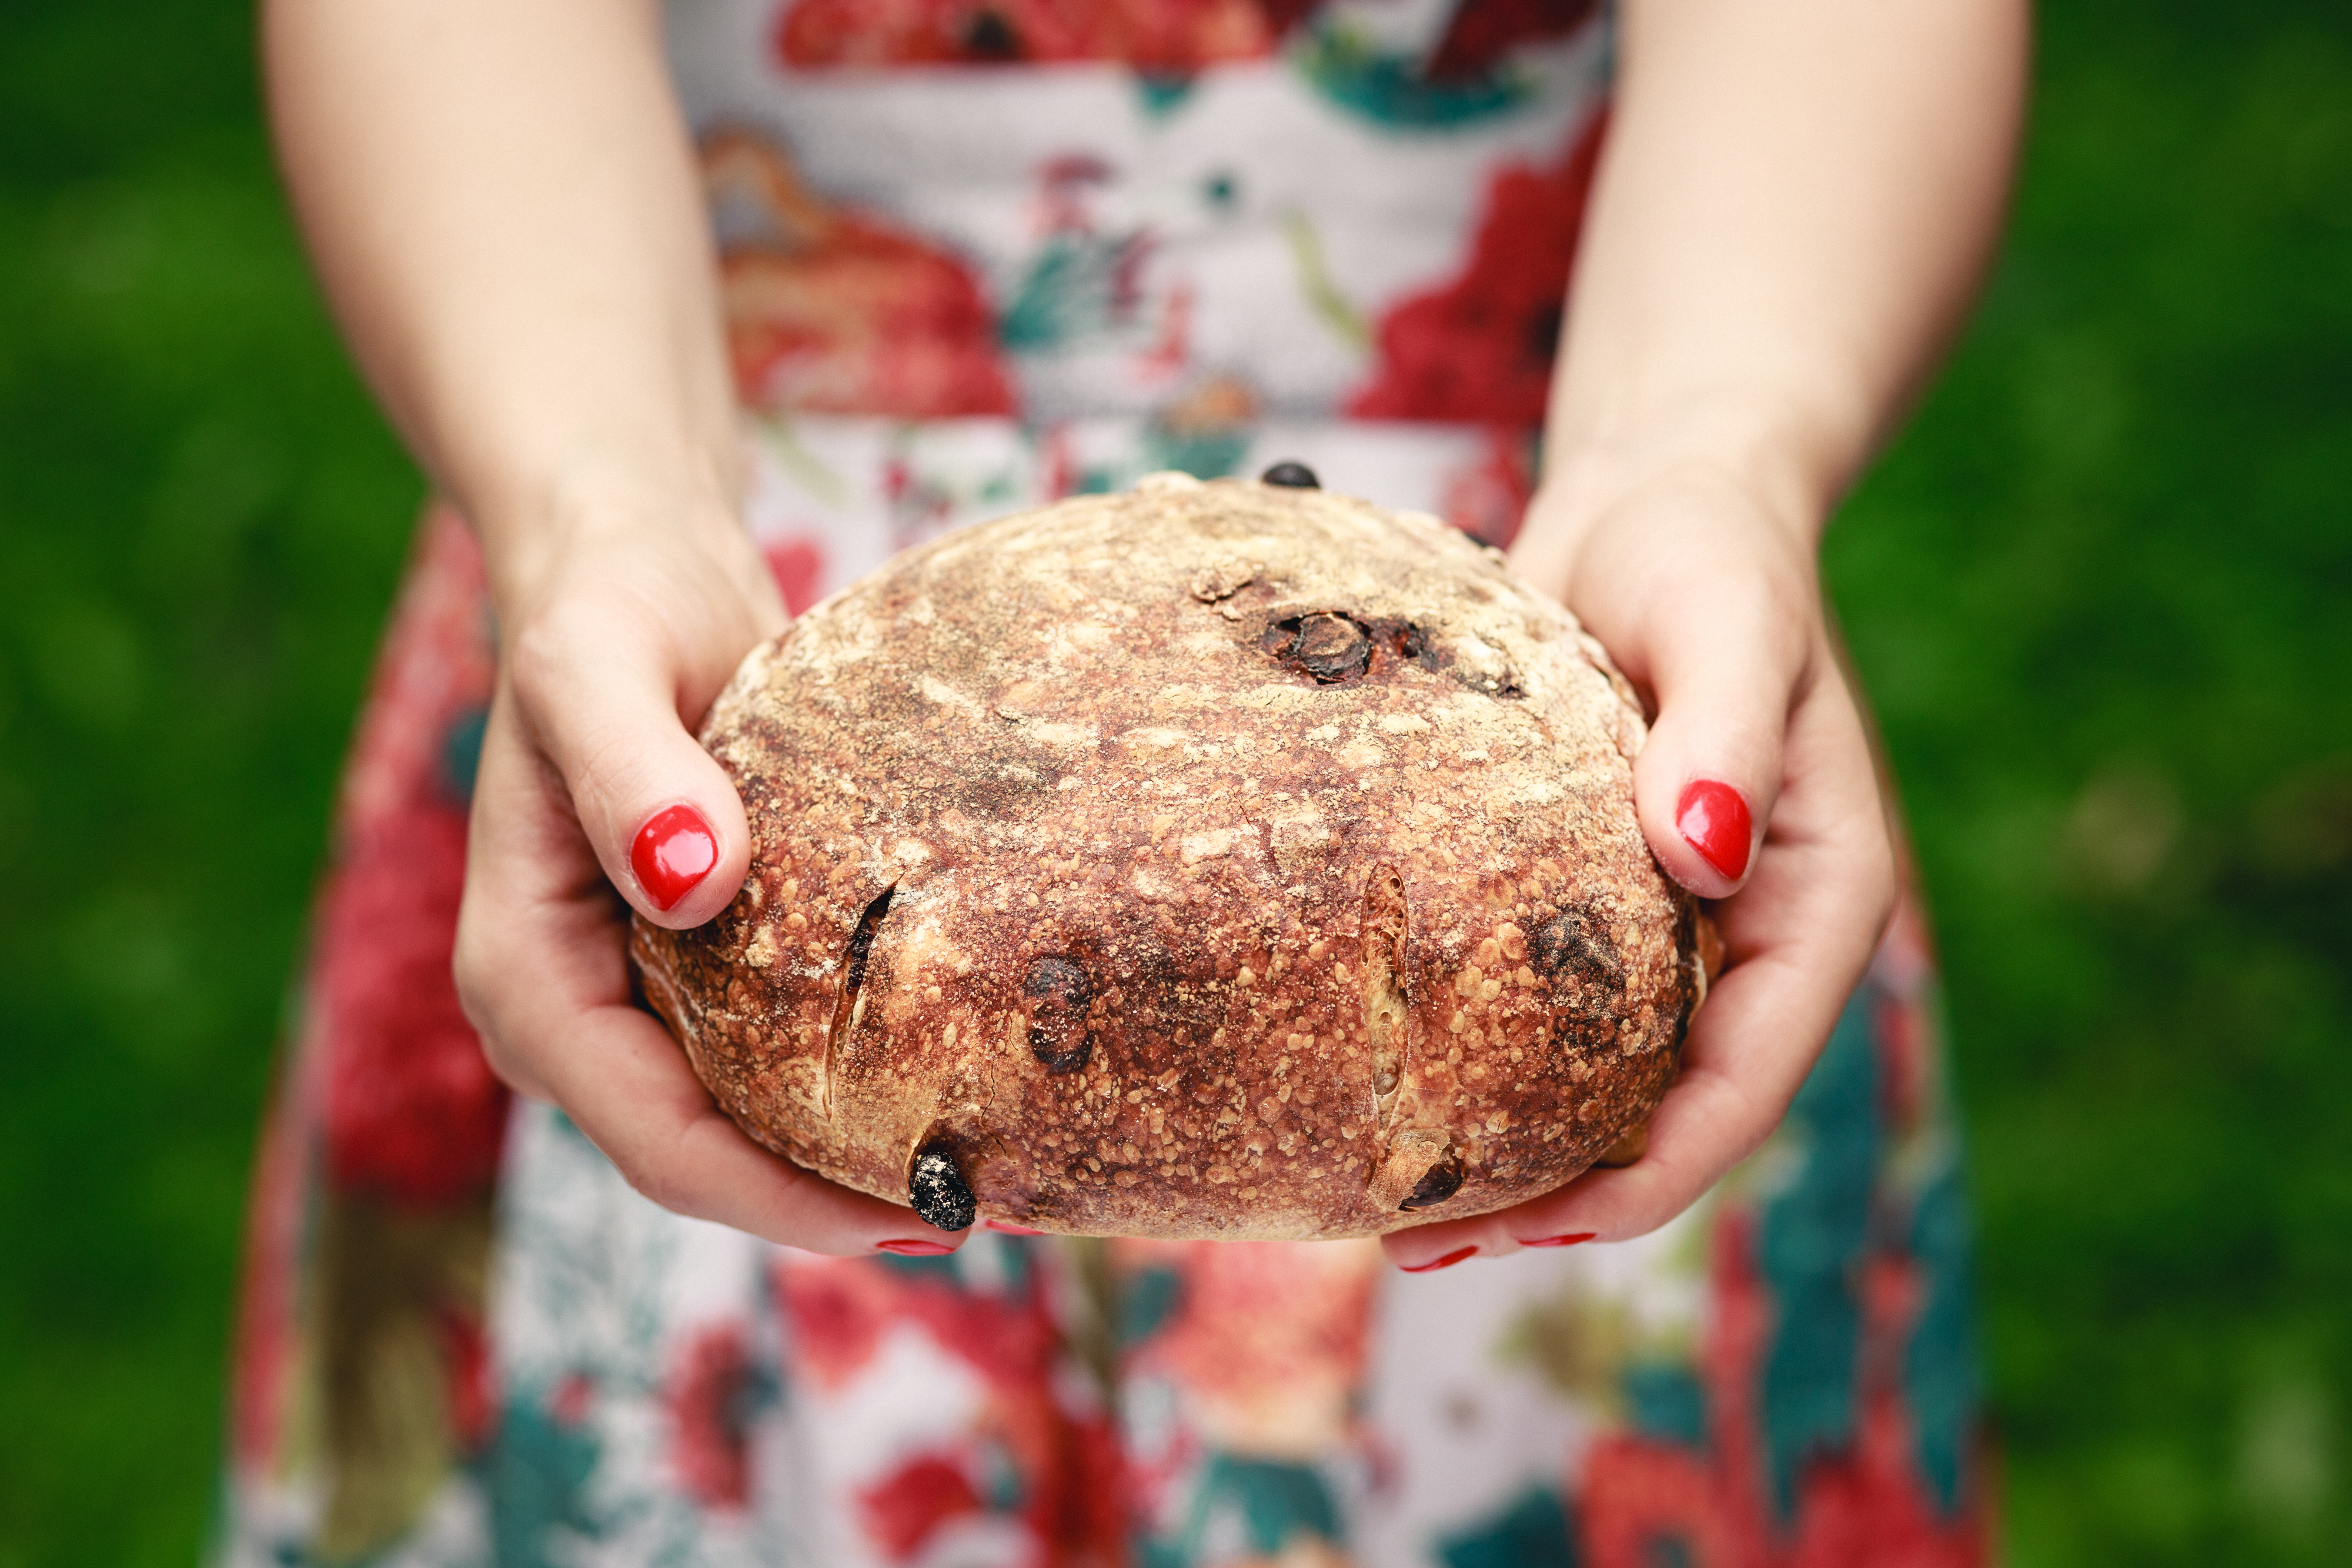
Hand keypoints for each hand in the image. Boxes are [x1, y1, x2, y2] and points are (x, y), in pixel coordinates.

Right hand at [451, 501, 967, 1255]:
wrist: (633, 572)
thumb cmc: (607, 608)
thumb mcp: (595, 666)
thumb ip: (628, 769)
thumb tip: (694, 882)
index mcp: (528, 982)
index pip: (660, 1140)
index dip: (782, 1199)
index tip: (913, 1213)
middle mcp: (575, 1014)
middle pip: (706, 1158)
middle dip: (830, 1200)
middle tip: (984, 1211)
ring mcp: (633, 999)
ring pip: (741, 1124)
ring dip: (846, 1158)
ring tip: (988, 1172)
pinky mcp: (694, 969)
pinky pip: (770, 1061)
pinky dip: (848, 1084)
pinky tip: (949, 1083)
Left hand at [1384, 459, 1895, 1267]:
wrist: (1658, 497)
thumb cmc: (1706, 545)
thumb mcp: (1729, 620)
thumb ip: (1724, 735)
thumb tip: (1701, 858)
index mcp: (1815, 901)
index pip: (1744, 1078)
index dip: (1652, 1170)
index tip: (1542, 1222)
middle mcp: (1746, 935)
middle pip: (1665, 1112)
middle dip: (1559, 1195)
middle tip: (1416, 1240)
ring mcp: (1671, 925)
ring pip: (1599, 1080)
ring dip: (1511, 1153)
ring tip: (1387, 1212)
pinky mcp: (1592, 895)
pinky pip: (1544, 1011)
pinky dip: (1481, 1064)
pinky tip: (1389, 1089)